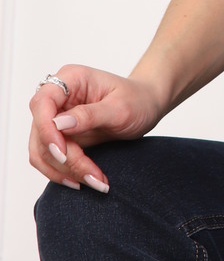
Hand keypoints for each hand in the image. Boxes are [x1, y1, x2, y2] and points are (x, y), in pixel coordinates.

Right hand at [28, 66, 166, 192]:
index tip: (63, 153)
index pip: (42, 103)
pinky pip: (50, 159)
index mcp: (71, 79)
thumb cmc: (138, 99)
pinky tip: (82, 181)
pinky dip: (63, 173)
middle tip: (93, 176)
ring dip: (63, 171)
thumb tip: (58, 124)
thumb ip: (90, 115)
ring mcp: (56, 118)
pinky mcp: (60, 136)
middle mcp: (59, 97)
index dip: (46, 130)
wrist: (147, 105)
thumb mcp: (121, 107)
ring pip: (41, 150)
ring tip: (94, 181)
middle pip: (40, 132)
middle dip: (63, 159)